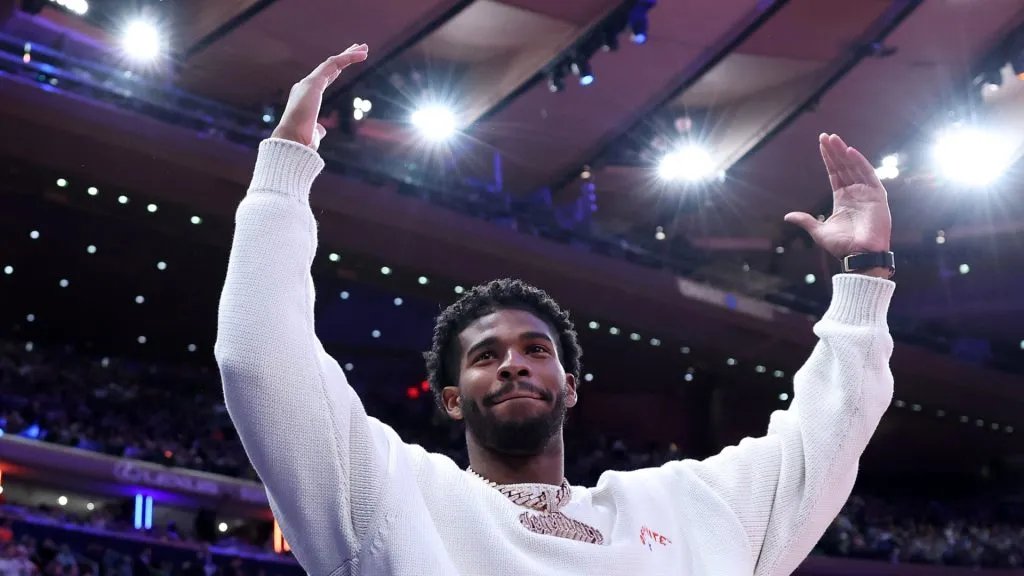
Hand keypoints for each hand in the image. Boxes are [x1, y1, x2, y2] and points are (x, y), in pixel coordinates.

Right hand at [271, 44, 368, 150]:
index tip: (349, 61)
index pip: (325, 77)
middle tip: (359, 48)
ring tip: (364, 48)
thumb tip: (322, 130)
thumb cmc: (301, 140)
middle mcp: (306, 85)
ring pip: (332, 62)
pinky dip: (347, 57)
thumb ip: (318, 128)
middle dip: (344, 56)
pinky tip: (360, 55)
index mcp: (306, 95)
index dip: (338, 69)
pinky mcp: (314, 82)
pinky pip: (333, 64)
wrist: (292, 140)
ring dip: (349, 54)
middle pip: (329, 66)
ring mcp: (309, 82)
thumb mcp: (313, 133)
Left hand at [784, 133, 891, 259]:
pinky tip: (849, 151)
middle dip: (834, 151)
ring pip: (854, 167)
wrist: (859, 256)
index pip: (835, 174)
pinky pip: (869, 175)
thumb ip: (806, 220)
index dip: (828, 159)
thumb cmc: (842, 246)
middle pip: (844, 167)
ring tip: (834, 139)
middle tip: (825, 136)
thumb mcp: (819, 231)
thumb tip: (788, 216)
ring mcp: (867, 193)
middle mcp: (855, 193)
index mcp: (843, 199)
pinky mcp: (878, 196)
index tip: (821, 144)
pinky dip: (860, 162)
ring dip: (844, 152)